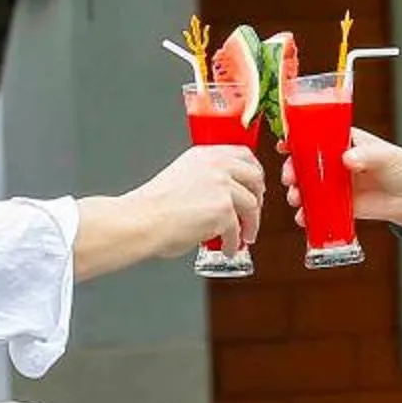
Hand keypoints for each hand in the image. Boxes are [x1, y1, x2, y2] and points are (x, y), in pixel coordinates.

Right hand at [136, 141, 264, 256]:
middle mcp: (216, 166)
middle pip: (255, 177)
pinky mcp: (223, 210)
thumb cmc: (153, 206)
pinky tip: (227, 248)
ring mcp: (222, 187)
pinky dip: (233, 242)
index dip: (254, 172)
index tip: (255, 187)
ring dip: (251, 224)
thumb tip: (223, 194)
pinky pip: (237, 230)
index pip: (243, 155)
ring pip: (251, 206)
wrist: (142, 220)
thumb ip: (204, 178)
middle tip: (254, 213)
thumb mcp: (181, 176)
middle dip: (259, 197)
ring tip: (244, 237)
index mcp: (205, 155)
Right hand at [285, 125, 401, 231]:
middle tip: (290, 178)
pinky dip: (308, 214)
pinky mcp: (341, 205)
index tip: (284, 145)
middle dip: (293, 170)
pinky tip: (303, 217)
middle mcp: (336, 162)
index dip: (297, 140)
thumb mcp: (386, 156)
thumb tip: (347, 159)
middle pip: (306, 163)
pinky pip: (319, 209)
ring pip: (309, 187)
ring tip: (295, 198)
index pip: (315, 137)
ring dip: (297, 192)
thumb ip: (366, 155)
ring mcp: (337, 185)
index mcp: (345, 142)